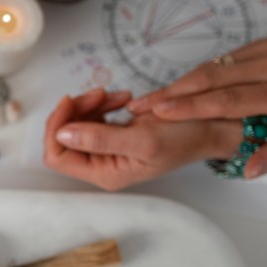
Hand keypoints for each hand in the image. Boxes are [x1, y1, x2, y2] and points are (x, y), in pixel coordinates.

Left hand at [44, 88, 239, 190]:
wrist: (210, 127)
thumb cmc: (183, 138)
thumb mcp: (143, 139)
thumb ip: (100, 139)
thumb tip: (61, 135)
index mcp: (104, 173)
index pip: (57, 156)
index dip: (56, 127)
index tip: (71, 101)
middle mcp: (100, 165)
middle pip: (64, 137)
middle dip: (76, 110)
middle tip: (100, 92)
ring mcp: (106, 149)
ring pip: (77, 123)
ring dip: (91, 104)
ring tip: (118, 96)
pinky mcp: (114, 135)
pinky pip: (93, 117)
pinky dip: (102, 104)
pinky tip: (122, 99)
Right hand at [128, 12, 266, 177]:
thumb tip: (248, 169)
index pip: (229, 100)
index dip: (192, 106)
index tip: (161, 113)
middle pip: (211, 78)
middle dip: (172, 93)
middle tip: (140, 106)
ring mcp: (264, 50)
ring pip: (212, 67)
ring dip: (179, 83)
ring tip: (150, 99)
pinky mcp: (260, 43)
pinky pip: (223, 60)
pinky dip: (198, 74)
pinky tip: (179, 87)